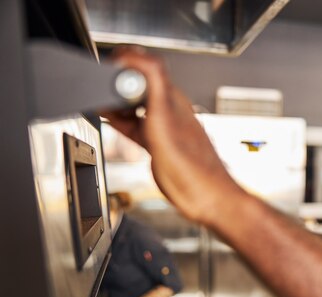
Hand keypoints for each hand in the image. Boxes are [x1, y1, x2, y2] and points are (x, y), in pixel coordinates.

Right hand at [101, 47, 244, 225]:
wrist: (208, 199)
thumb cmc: (193, 168)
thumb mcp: (165, 121)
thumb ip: (154, 90)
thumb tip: (138, 58)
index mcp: (173, 101)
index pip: (149, 66)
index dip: (126, 61)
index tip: (107, 67)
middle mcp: (170, 111)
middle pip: (140, 85)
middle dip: (117, 83)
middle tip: (98, 89)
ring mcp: (165, 128)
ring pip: (137, 106)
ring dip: (117, 103)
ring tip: (100, 104)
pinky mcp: (161, 145)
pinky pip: (137, 126)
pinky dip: (122, 121)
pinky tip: (112, 122)